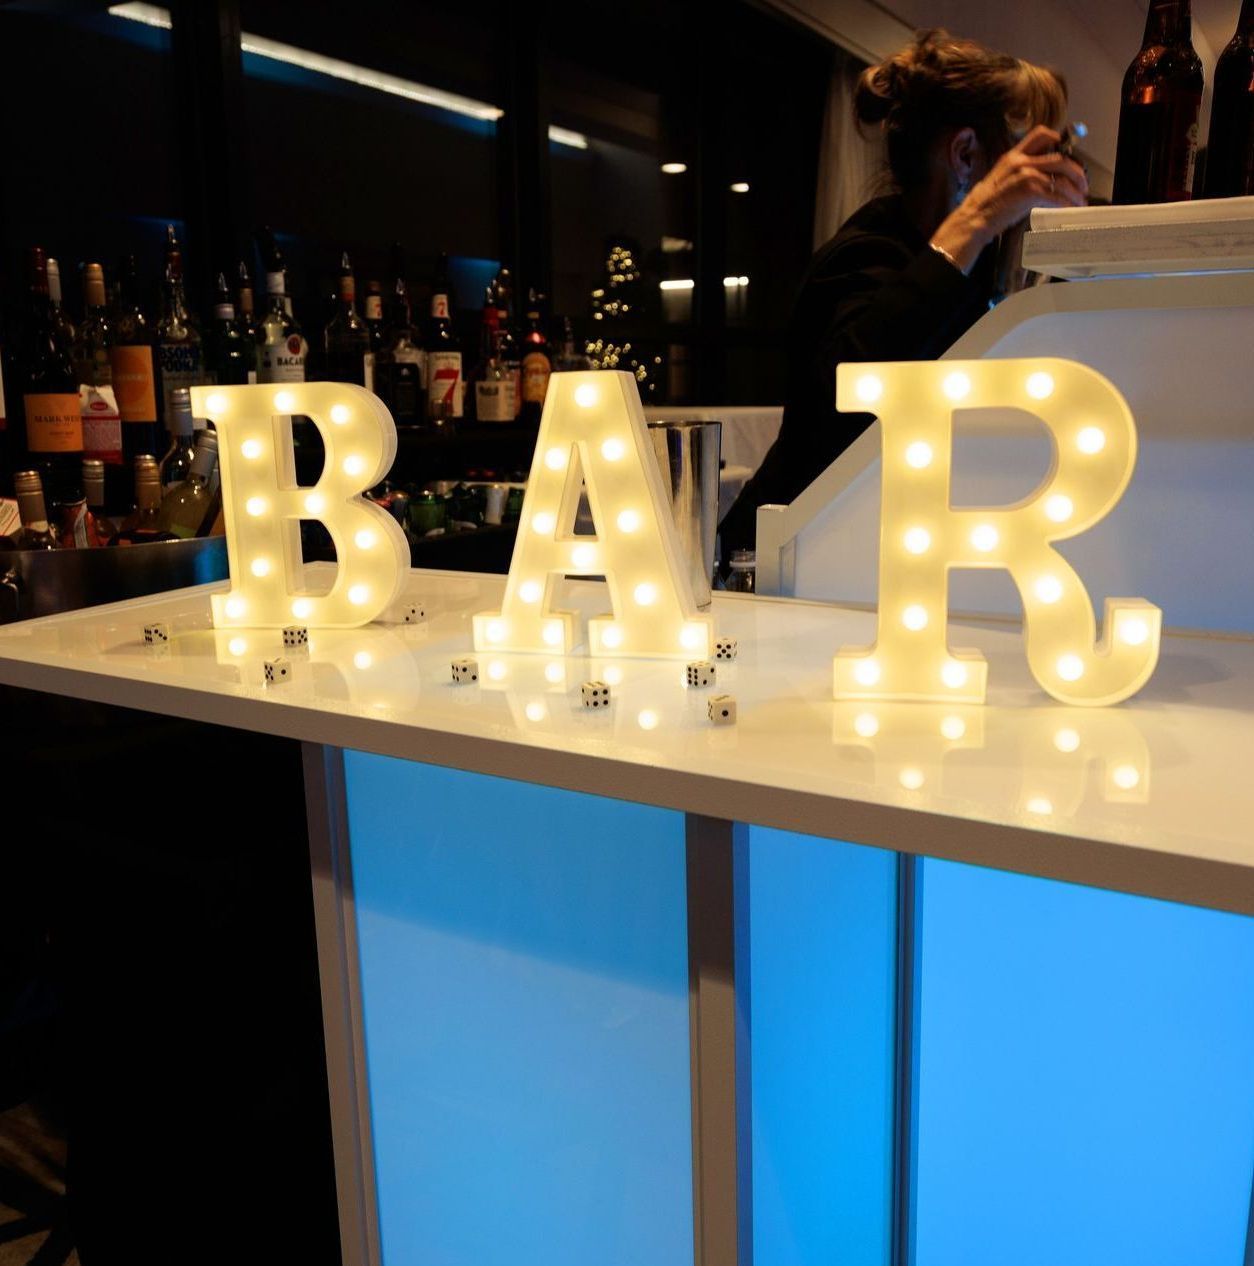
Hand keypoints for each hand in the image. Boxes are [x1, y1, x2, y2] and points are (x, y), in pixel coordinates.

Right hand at [930, 125, 1088, 272]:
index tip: (1067, 150)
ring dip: (1075, 191)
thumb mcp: (1001, 180)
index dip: (1058, 139)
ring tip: (1080, 200)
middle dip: (1077, 172)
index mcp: (1013, 156)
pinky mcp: (1030, 191)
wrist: (973, 218)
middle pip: (1060, 158)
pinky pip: (1057, 194)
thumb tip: (1040, 180)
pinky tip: (1070, 207)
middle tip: (1082, 184)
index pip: (1040, 134)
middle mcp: (1021, 161)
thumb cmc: (984, 206)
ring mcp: (1026, 175)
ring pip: (1062, 177)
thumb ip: (1021, 173)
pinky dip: (1067, 202)